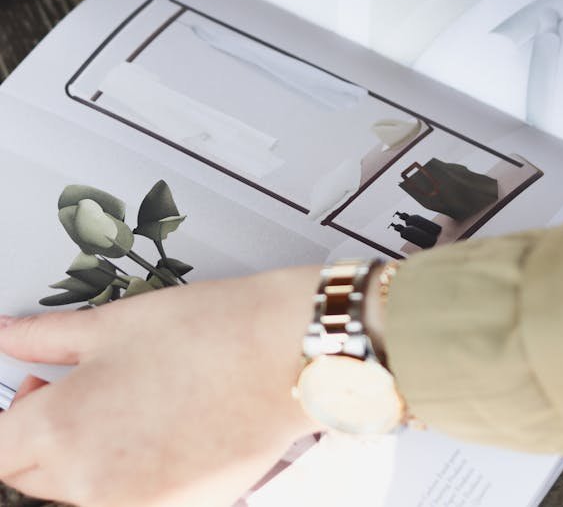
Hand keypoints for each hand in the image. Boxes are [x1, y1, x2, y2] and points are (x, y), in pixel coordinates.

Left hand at [0, 267, 322, 506]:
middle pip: (28, 477)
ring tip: (122, 400)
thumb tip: (6, 337)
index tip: (29, 391)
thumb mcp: (112, 323)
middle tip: (70, 386)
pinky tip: (157, 425)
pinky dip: (126, 474)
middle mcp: (89, 485)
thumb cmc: (209, 332)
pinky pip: (126, 501)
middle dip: (37, 435)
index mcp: (62, 431)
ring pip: (76, 492)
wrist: (285, 355)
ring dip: (79, 456)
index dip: (8, 417)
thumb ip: (44, 338)